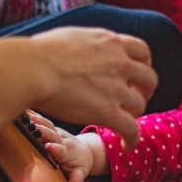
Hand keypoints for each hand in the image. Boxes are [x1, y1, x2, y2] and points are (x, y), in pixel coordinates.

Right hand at [29, 27, 157, 148]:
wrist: (32, 69)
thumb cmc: (38, 54)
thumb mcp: (70, 36)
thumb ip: (84, 43)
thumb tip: (77, 48)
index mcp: (110, 42)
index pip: (141, 51)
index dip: (142, 65)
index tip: (134, 76)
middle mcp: (119, 63)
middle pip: (149, 78)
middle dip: (145, 91)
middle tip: (134, 99)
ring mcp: (116, 88)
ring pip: (139, 106)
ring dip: (134, 115)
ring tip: (123, 124)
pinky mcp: (108, 112)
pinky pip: (131, 129)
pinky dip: (132, 139)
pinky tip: (126, 145)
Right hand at [29, 112, 95, 181]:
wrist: (85, 150)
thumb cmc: (80, 163)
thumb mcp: (81, 172)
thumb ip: (77, 179)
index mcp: (67, 152)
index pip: (61, 150)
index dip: (56, 148)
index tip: (49, 146)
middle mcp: (61, 140)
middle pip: (52, 134)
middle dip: (43, 131)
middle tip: (32, 126)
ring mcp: (56, 132)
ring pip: (47, 125)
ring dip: (37, 120)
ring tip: (25, 116)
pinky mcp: (52, 128)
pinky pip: (43, 120)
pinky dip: (34, 115)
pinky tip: (23, 109)